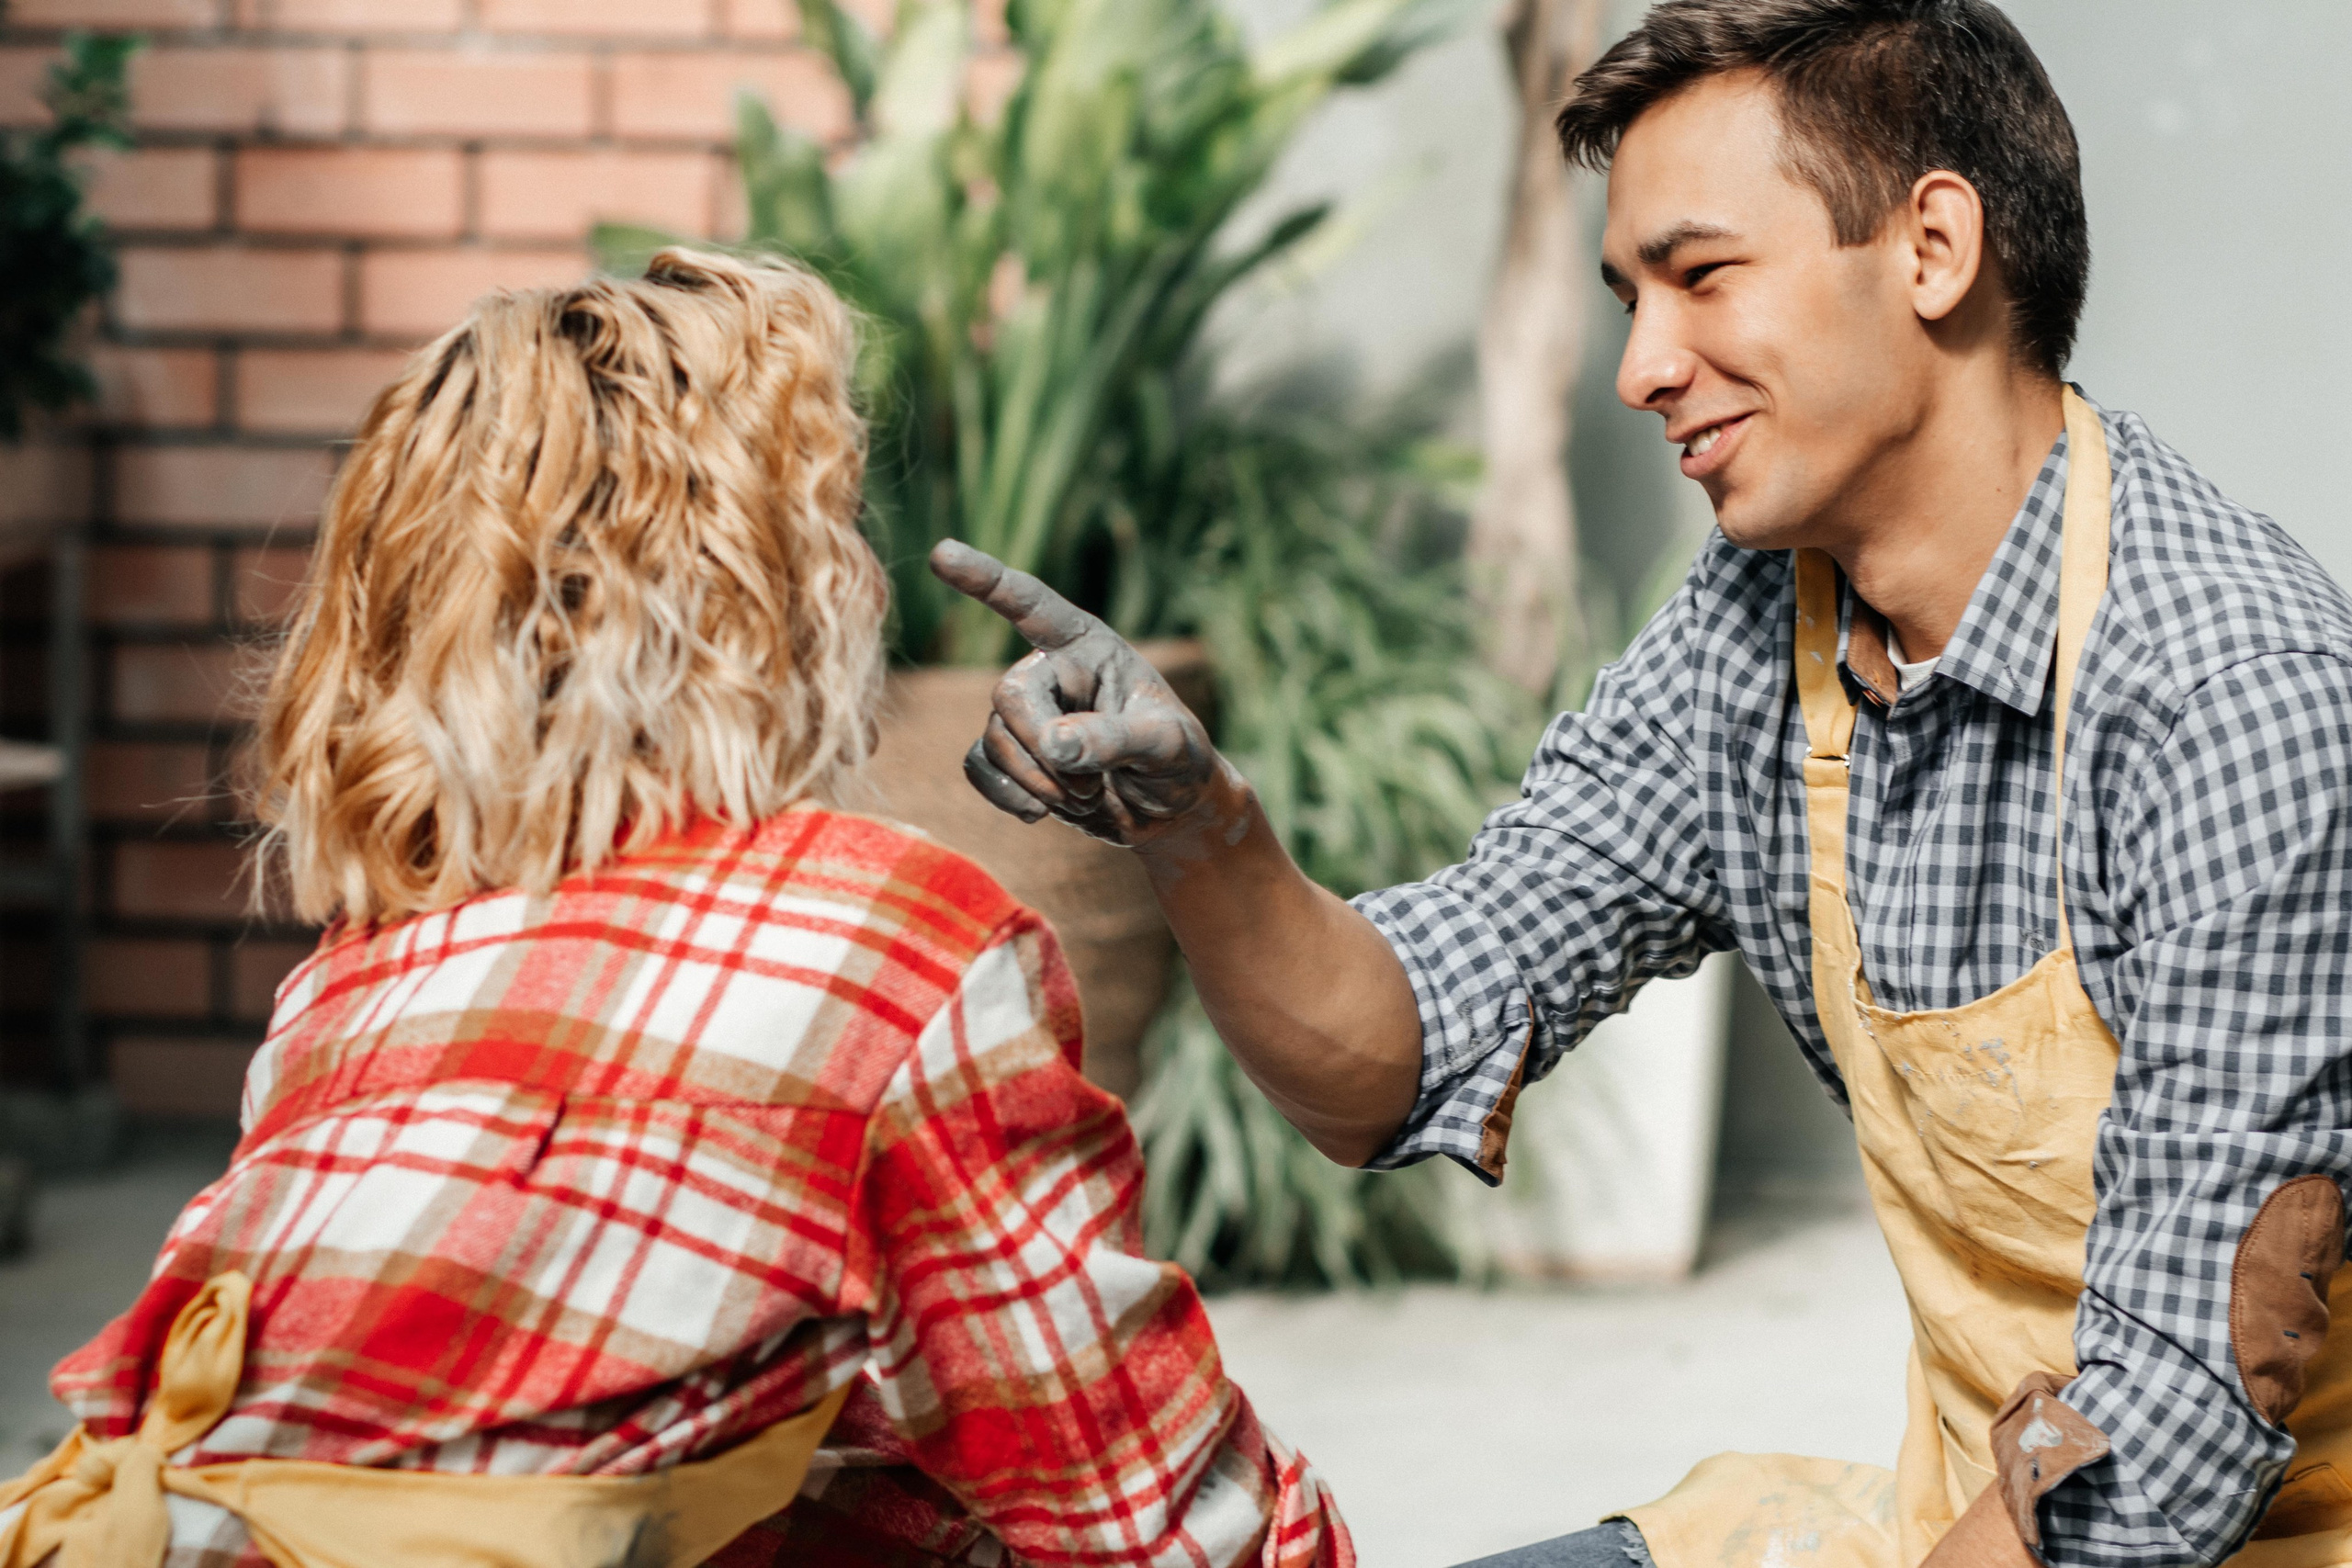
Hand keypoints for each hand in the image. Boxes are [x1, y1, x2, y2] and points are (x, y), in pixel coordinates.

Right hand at [928, 540, 1226, 848]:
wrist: (1168, 812)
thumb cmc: (1177, 761)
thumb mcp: (1166, 746)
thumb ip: (1114, 738)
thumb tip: (1054, 744)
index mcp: (1088, 647)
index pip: (1030, 604)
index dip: (985, 580)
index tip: (942, 554)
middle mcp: (1050, 671)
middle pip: (1009, 696)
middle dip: (1041, 749)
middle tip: (1089, 786)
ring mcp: (1027, 714)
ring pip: (995, 741)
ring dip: (1039, 782)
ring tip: (1088, 798)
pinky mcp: (1011, 755)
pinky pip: (979, 768)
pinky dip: (1010, 797)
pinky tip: (1041, 814)